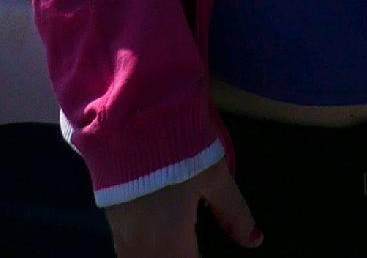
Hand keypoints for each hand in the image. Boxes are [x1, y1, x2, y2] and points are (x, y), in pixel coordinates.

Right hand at [104, 157, 261, 256]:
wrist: (131, 123)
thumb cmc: (179, 149)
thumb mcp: (215, 177)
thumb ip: (234, 213)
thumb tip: (255, 241)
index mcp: (171, 241)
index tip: (209, 253)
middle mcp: (142, 247)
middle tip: (195, 248)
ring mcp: (123, 236)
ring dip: (164, 257)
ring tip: (181, 247)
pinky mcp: (111, 222)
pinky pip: (127, 252)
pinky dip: (144, 253)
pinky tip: (158, 242)